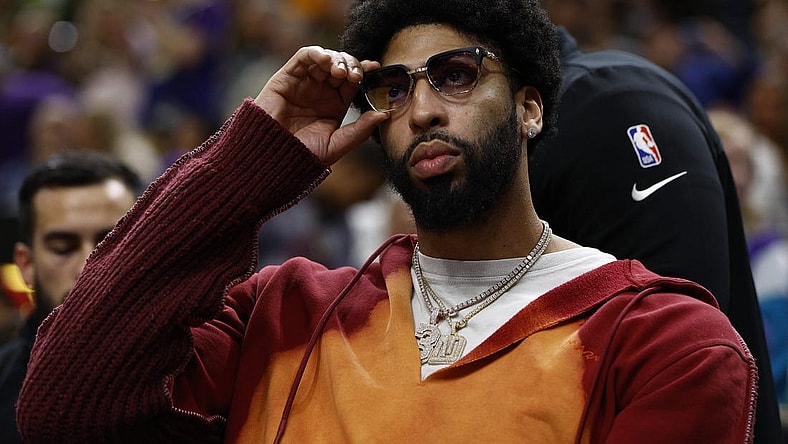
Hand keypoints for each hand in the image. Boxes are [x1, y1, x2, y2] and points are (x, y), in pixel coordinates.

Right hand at [254, 46, 388, 164]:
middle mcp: (321, 91)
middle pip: (341, 65)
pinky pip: (303, 57)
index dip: (364, 71)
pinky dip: (316, 53)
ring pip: (324, 58)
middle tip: (354, 76)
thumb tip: (385, 114)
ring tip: (340, 72)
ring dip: (336, 59)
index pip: (353, 80)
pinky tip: (325, 60)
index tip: (375, 68)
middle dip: (351, 65)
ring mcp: (304, 82)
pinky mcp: (287, 77)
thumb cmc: (303, 155)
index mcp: (335, 104)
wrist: (273, 157)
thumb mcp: (338, 144)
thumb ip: (360, 130)